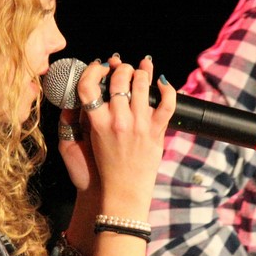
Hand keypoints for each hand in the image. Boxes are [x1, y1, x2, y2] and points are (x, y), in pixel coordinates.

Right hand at [59, 55, 175, 212]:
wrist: (123, 190)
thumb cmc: (106, 165)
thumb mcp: (91, 139)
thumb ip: (90, 115)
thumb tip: (94, 90)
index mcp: (98, 123)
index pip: (88, 86)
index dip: (93, 70)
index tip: (100, 66)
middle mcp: (118, 121)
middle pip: (119, 79)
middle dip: (122, 68)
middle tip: (123, 68)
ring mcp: (139, 125)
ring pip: (142, 84)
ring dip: (142, 73)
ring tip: (141, 72)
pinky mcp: (156, 131)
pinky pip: (167, 104)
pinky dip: (168, 89)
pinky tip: (163, 83)